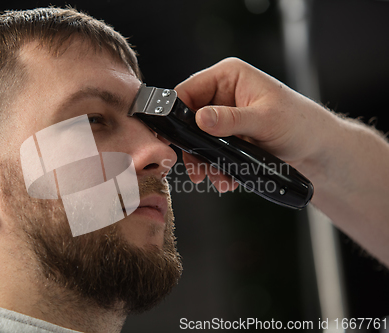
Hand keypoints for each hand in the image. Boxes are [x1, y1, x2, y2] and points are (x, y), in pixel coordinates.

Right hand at [175, 57, 338, 191]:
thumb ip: (231, 120)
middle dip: (193, 146)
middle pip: (189, 118)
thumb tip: (201, 118)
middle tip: (197, 168)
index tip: (176, 138)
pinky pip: (211, 150)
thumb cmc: (300, 125)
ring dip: (205, 161)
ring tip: (216, 178)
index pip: (189, 90)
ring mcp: (226, 115)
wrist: (317, 150)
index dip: (177, 113)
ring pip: (199, 138)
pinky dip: (215, 166)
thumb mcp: (264, 121)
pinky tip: (226, 178)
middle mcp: (223, 93)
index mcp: (229, 76)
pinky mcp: (229, 135)